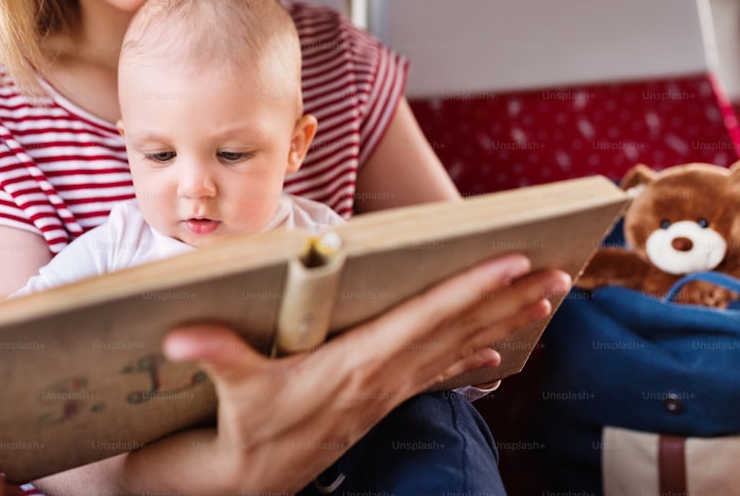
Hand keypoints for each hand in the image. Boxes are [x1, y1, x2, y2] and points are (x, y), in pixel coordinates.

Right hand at [119, 254, 570, 493]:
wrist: (251, 480)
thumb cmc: (246, 428)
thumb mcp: (232, 392)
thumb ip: (214, 357)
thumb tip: (180, 338)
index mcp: (359, 363)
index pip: (425, 318)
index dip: (468, 290)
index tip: (511, 264)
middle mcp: (385, 376)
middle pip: (458, 330)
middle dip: (509, 302)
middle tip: (558, 275)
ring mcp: (390, 391)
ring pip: (459, 348)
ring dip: (504, 323)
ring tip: (545, 301)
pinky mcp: (383, 401)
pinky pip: (439, 374)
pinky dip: (471, 359)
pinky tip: (498, 354)